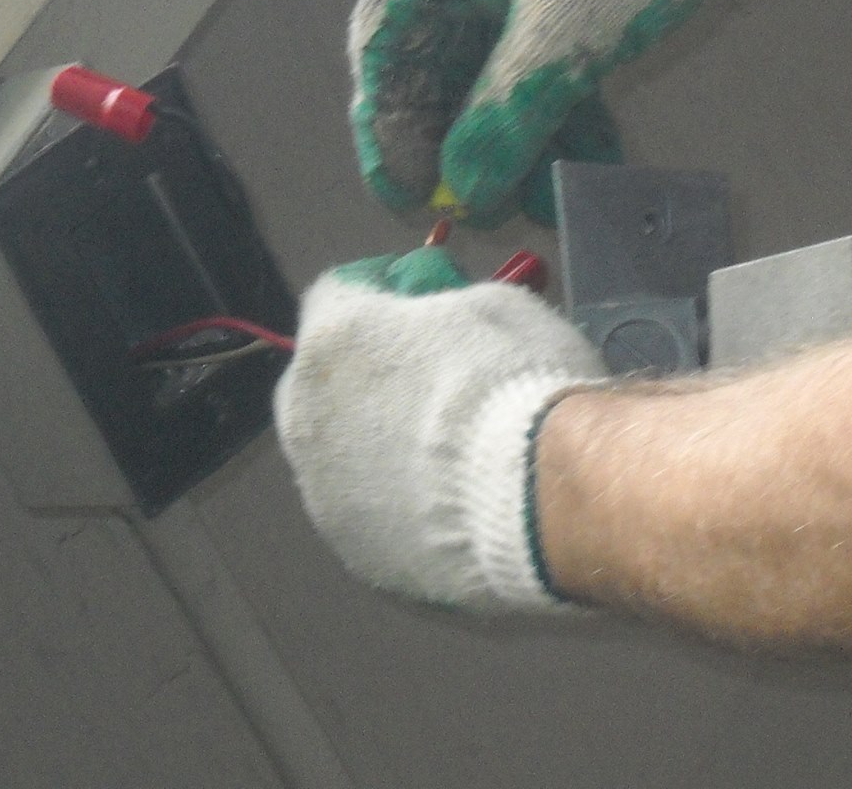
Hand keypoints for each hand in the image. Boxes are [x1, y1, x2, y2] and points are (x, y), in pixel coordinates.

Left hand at [272, 247, 605, 610]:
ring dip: (376, 449)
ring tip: (447, 464)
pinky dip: (398, 509)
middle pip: (322, 381)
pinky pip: (369, 518)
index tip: (421, 304)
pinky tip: (451, 514)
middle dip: (366, 375)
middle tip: (430, 385)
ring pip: (339, 458)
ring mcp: (323, 495)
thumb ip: (441, 311)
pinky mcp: (356, 557)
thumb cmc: (517, 384)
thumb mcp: (491, 305)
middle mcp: (304, 415)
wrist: (546, 498)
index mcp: (330, 339)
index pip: (336, 294)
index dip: (380, 294)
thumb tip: (441, 328)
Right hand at [349, 0, 836, 223]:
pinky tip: (583, 159)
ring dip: (513, 129)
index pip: (382, 47)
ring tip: (541, 200)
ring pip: (489, 60)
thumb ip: (504, 119)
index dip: (388, 131)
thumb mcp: (565, 37)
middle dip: (459, 139)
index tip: (409, 199)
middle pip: (434, 59)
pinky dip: (553, 98)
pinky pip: (534, 44)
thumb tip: (465, 192)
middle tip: (480, 210)